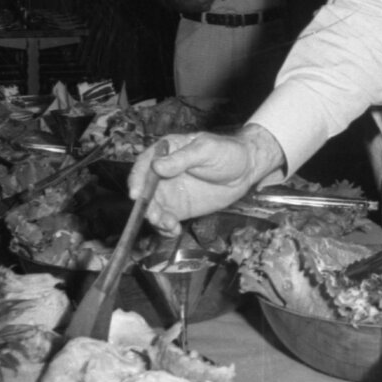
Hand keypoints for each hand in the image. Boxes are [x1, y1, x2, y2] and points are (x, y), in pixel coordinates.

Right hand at [129, 124, 285, 233]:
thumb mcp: (206, 150)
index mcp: (165, 152)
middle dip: (146, 205)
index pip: (144, 165)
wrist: (245, 170)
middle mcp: (162, 173)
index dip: (137, 180)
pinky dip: (166, 227)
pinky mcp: (179, 208)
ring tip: (168, 224)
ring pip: (153, 207)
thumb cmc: (227, 152)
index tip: (136, 194)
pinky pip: (166, 219)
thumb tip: (157, 166)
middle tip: (153, 216)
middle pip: (145, 190)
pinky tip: (173, 231)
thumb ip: (182, 159)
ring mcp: (170, 192)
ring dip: (155, 218)